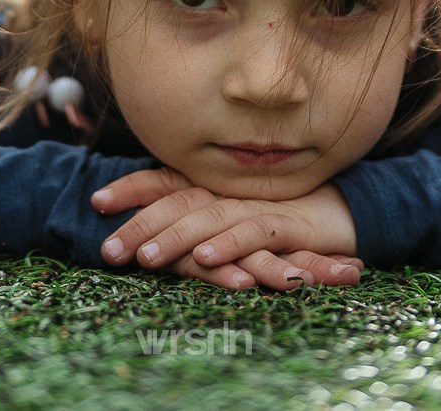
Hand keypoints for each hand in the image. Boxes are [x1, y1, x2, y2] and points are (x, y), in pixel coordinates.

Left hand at [92, 167, 360, 292]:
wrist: (342, 212)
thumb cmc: (280, 218)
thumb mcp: (231, 219)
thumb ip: (197, 221)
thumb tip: (149, 234)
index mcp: (213, 187)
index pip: (166, 181)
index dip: (132, 188)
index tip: (97, 201)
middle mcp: (229, 192)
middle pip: (177, 204)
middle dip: (141, 225)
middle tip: (109, 250)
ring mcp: (255, 205)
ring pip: (207, 220)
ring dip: (174, 239)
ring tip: (144, 259)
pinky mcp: (284, 224)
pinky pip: (251, 234)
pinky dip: (227, 246)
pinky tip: (204, 259)